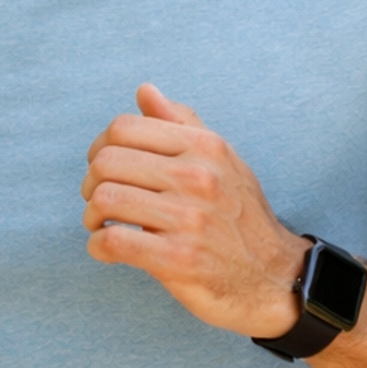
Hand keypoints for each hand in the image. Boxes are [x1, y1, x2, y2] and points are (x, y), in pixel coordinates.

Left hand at [81, 85, 308, 336]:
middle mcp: (198, 177)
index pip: (124, 128)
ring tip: (102, 226)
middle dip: (91, 184)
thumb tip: (145, 91)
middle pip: (107, 162)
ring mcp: (189, 218)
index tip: (105, 171)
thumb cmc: (240, 218)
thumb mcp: (222, 161)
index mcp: (205, 147)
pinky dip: (98, 247)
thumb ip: (182, 125)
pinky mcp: (178, 259)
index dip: (100, 149)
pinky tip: (108, 250)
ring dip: (92, 216)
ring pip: (105, 199)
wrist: (275, 276)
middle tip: (99, 203)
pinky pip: (113, 242)